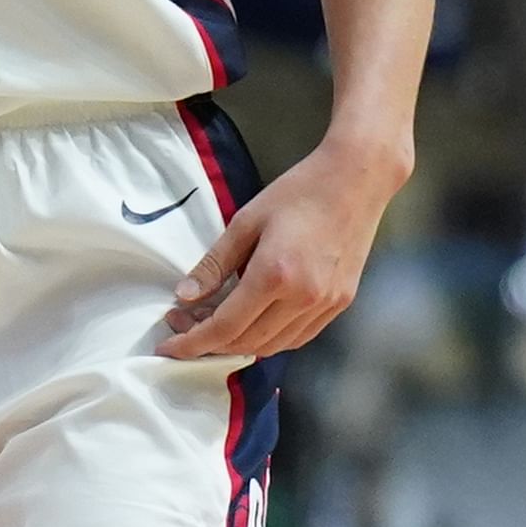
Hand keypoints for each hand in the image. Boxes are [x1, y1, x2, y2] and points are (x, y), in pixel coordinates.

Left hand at [156, 137, 395, 358]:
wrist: (356, 179)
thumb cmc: (298, 191)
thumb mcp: (245, 220)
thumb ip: (214, 264)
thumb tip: (184, 297)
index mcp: (274, 274)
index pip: (225, 326)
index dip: (193, 342)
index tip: (169, 347)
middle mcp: (302, 297)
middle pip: (246, 342)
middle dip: (209, 342)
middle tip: (185, 323)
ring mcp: (325, 304)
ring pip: (273, 346)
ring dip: (239, 345)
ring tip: (215, 323)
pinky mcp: (340, 303)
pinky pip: (297, 338)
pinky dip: (270, 340)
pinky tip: (253, 323)